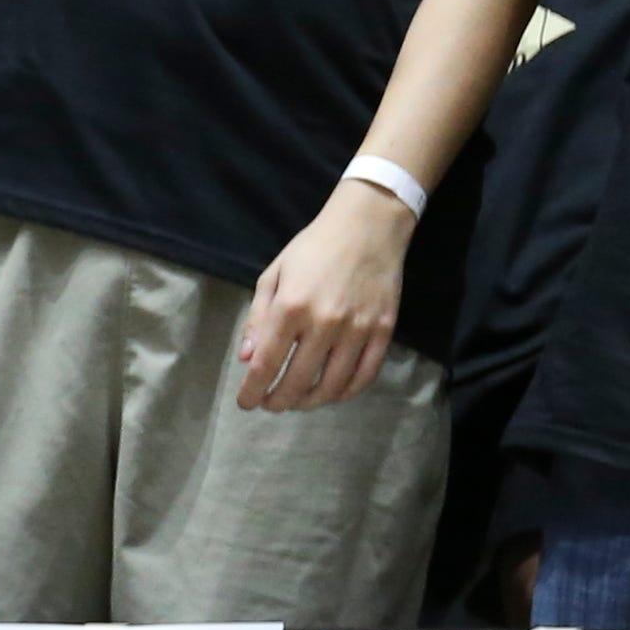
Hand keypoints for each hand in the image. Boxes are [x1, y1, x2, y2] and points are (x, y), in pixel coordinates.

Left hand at [234, 180, 412, 413]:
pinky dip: (347, 392)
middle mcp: (324, 322)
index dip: (252, 391)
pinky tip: (334, 393)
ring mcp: (357, 329)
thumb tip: (248, 359)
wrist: (368, 225)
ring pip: (332, 385)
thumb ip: (258, 317)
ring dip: (310, 402)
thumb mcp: (275, 274)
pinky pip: (366, 374)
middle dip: (278, 401)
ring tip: (299, 402)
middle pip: (297, 381)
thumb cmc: (314, 247)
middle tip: (271, 404)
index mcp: (291, 307)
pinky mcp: (383, 330)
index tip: (246, 402)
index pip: (266, 364)